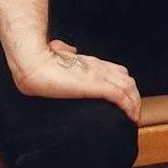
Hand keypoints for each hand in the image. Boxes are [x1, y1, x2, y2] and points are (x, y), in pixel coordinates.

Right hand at [15, 40, 140, 122]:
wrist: (33, 64)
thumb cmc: (38, 61)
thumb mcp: (56, 53)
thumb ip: (65, 50)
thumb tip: (68, 48)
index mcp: (90, 62)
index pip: (118, 71)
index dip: (125, 85)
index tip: (125, 99)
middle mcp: (98, 67)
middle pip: (127, 80)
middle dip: (134, 96)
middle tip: (133, 112)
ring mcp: (99, 75)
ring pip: (128, 88)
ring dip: (135, 104)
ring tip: (134, 118)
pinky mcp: (97, 85)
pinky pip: (121, 96)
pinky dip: (129, 106)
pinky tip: (130, 117)